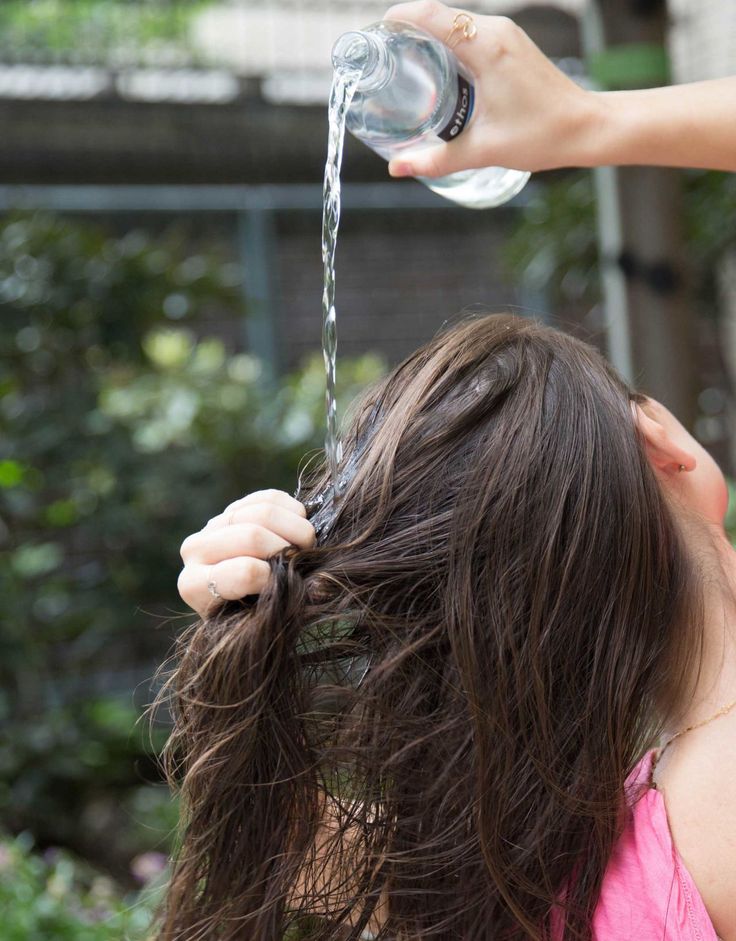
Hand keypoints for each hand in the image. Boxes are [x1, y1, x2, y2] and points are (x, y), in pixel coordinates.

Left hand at [178, 489, 315, 617]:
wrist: (243, 603)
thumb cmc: (252, 619)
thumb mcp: (260, 622)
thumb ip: (282, 605)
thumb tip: (321, 587)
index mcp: (194, 585)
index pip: (243, 570)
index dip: (275, 577)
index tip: (289, 585)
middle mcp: (194, 550)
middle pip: (252, 534)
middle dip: (289, 547)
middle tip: (306, 561)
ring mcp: (214, 524)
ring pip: (262, 511)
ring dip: (297, 528)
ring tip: (308, 545)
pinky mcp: (235, 508)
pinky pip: (269, 498)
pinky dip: (293, 510)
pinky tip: (301, 526)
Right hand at [383, 0, 598, 176]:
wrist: (585, 127)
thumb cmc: (541, 135)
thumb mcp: (482, 150)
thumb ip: (436, 160)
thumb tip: (397, 168)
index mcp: (487, 48)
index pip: (432, 15)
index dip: (399, 17)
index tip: (377, 34)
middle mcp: (497, 32)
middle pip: (440, 14)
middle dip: (407, 27)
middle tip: (382, 55)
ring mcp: (506, 35)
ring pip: (455, 22)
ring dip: (427, 34)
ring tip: (402, 61)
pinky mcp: (511, 45)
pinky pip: (471, 33)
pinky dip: (448, 43)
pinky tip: (435, 69)